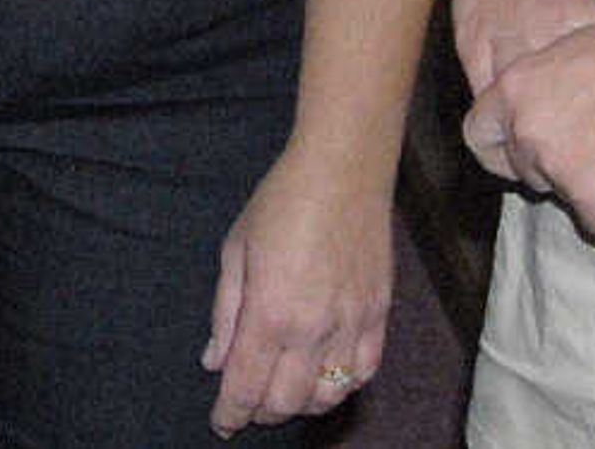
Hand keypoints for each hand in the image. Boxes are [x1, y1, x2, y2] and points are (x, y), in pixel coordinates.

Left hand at [201, 141, 393, 433]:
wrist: (343, 171)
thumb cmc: (280, 203)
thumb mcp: (235, 251)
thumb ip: (225, 313)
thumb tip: (214, 361)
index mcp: (270, 313)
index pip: (246, 386)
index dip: (230, 413)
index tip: (221, 423)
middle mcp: (313, 329)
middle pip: (286, 401)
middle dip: (260, 413)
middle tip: (246, 406)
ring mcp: (352, 325)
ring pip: (328, 396)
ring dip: (300, 405)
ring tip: (282, 393)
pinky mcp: (380, 316)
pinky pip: (363, 373)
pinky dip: (341, 387)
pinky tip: (324, 378)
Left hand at [463, 11, 594, 243]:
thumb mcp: (569, 57)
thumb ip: (545, 94)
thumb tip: (545, 121)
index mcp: (511, 89)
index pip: (479, 137)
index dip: (504, 152)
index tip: (528, 159)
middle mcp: (524, 130)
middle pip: (530, 177)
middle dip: (566, 173)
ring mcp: (555, 167)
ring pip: (572, 203)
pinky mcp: (591, 198)